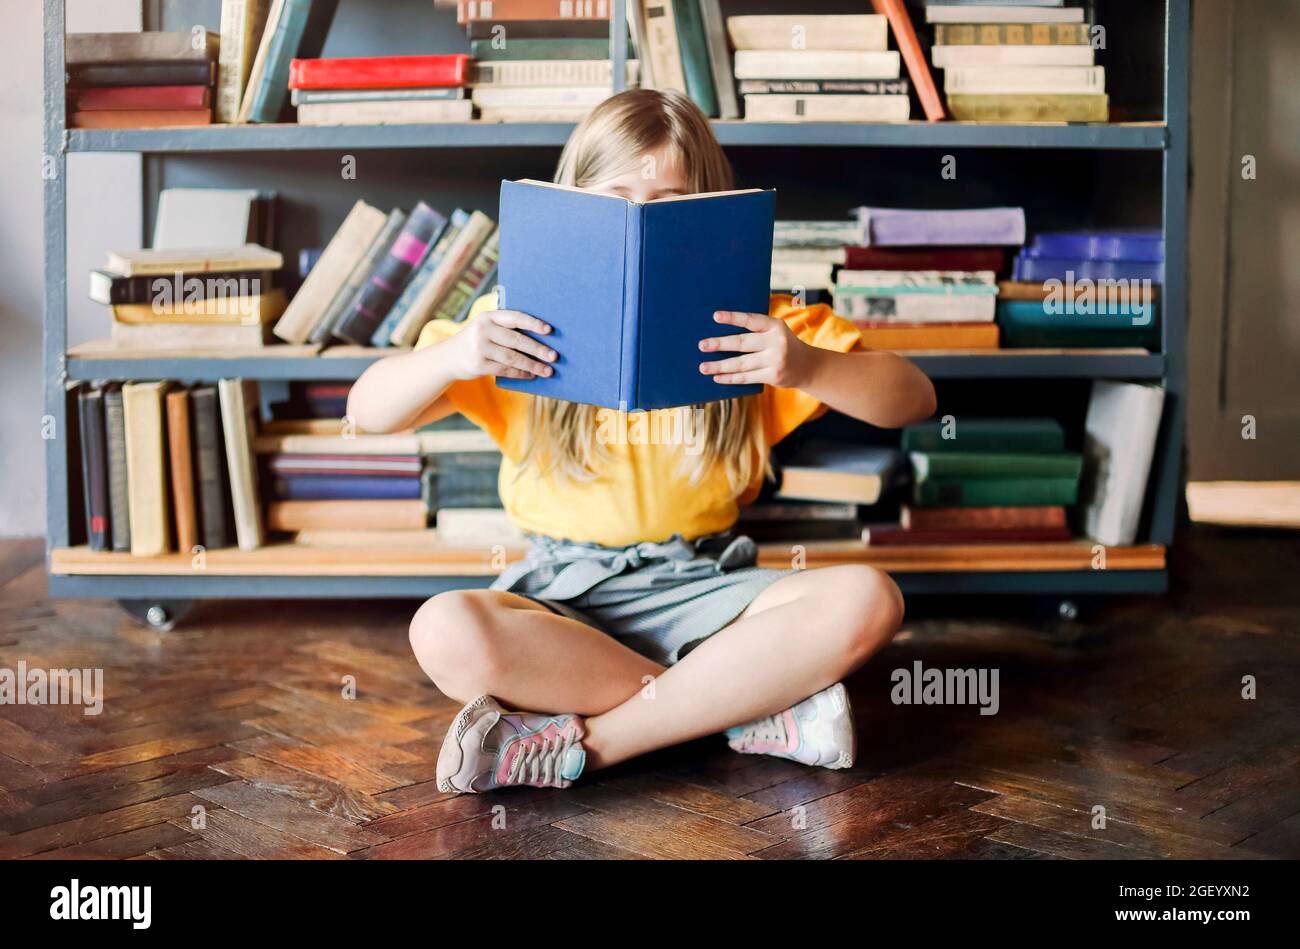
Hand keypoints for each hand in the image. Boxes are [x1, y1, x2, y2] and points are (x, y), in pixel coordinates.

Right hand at [446, 309, 556, 380]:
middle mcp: (483, 330)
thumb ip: (506, 329)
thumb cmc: (478, 340)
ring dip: (533, 365)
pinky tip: (531, 375)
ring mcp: (479, 348)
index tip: (549, 330)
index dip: (533, 323)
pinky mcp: (479, 365)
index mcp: (488, 317)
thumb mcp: (486, 328)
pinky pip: (506, 370)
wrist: (449, 357)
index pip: (514, 317)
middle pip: (517, 340)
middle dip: (538, 349)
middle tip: (554, 356)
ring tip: (548, 370)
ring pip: (513, 358)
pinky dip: (521, 373)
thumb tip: (541, 338)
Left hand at [698, 311, 813, 387]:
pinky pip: (746, 377)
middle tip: (702, 345)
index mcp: (775, 325)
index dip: (733, 318)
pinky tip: (717, 377)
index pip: (751, 320)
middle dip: (720, 344)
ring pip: (741, 363)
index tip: (715, 316)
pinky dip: (730, 378)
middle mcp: (776, 342)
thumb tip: (721, 332)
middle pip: (742, 343)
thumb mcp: (775, 331)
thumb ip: (756, 329)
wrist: (807, 366)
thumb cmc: (782, 344)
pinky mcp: (773, 376)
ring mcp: (775, 360)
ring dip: (720, 366)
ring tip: (703, 367)